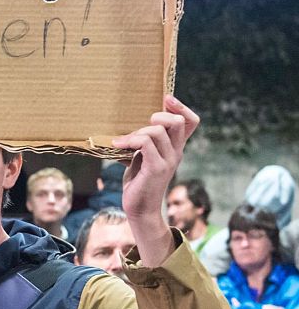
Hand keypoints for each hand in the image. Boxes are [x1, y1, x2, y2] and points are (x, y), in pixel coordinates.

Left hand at [112, 95, 199, 266]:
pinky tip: (117, 145)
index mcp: (175, 148)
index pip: (191, 122)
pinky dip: (130, 140)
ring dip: (138, 131)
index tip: (166, 99)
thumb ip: (144, 142)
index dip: (181, 107)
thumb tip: (128, 126)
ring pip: (158, 131)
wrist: (140, 209)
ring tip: (124, 142)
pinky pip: (145, 143)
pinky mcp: (156, 168)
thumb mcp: (142, 157)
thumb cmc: (139, 182)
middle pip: (179, 122)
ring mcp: (168, 161)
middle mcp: (176, 152)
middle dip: (160, 115)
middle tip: (142, 125)